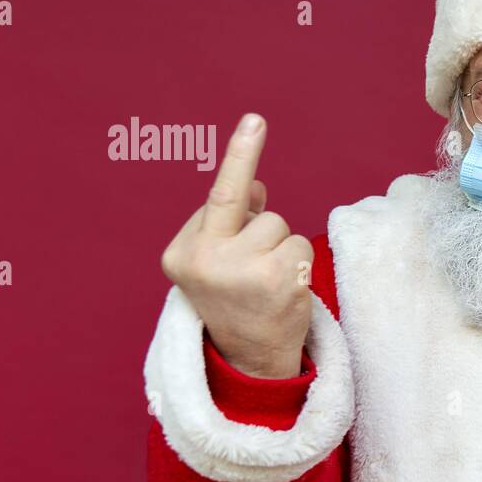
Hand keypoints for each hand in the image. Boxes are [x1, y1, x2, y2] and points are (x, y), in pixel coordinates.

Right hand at [159, 113, 314, 377]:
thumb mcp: (218, 261)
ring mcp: (242, 271)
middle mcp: (205, 261)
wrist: (248, 361)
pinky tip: (283, 292)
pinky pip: (300, 247)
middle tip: (254, 181)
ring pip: (279, 226)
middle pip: (252, 207)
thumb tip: (255, 186)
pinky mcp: (277, 281)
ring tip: (267, 283)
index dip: (240, 155)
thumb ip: (231, 221)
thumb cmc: (233, 301)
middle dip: (255, 198)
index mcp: (181, 254)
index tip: (255, 119)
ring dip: (280, 250)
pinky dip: (297, 266)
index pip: (217, 196)